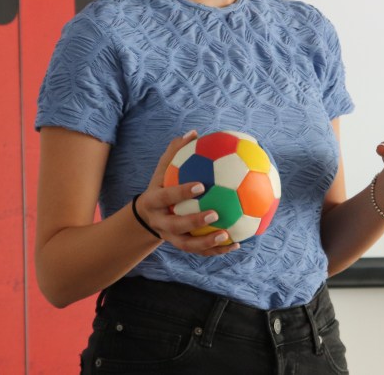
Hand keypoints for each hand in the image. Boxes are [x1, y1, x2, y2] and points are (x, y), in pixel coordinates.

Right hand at [135, 130, 239, 255]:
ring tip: (228, 237)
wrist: (147, 217)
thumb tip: (194, 132)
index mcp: (154, 201)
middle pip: (176, 225)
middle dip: (195, 221)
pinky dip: (217, 250)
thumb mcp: (162, 170)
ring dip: (208, 243)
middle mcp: (160, 222)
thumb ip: (175, 152)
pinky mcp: (182, 245)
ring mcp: (170, 237)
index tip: (201, 185)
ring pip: (188, 244)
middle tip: (216, 213)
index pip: (167, 197)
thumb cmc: (161, 186)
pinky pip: (200, 251)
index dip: (182, 192)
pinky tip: (237, 244)